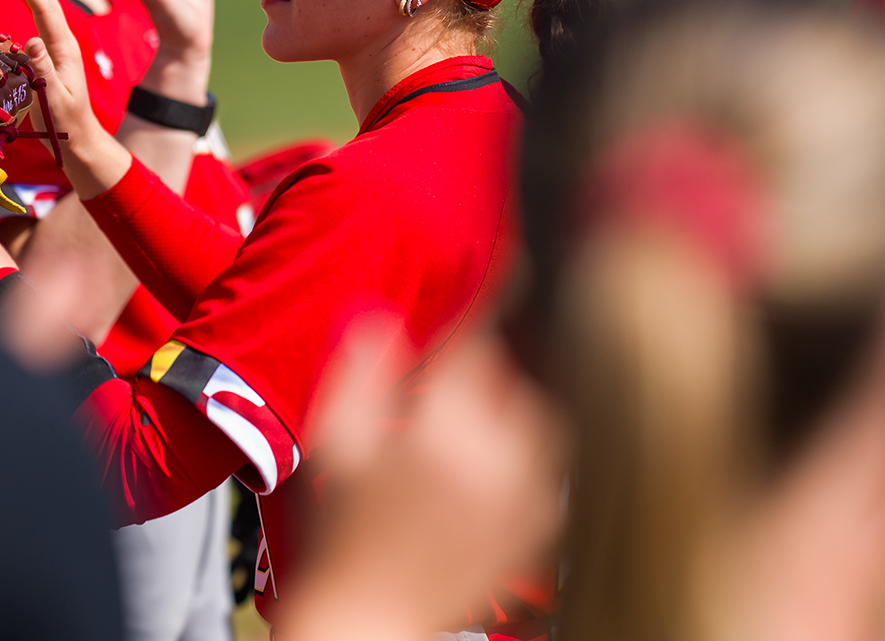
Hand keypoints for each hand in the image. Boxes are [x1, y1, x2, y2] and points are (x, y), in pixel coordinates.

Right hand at [12, 0, 131, 197]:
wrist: (81, 143)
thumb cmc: (67, 126)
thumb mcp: (56, 101)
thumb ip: (44, 70)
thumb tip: (31, 39)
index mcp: (63, 50)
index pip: (44, 9)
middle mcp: (60, 44)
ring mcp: (55, 50)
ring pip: (41, 6)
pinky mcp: (49, 58)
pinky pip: (38, 21)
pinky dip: (31, 1)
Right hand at [280, 319, 563, 640]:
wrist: (372, 613)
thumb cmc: (343, 533)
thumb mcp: (334, 443)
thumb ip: (358, 373)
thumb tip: (378, 320)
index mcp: (443, 435)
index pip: (479, 346)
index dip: (485, 306)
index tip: (494, 278)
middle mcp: (496, 463)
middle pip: (513, 379)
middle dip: (484, 369)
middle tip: (449, 381)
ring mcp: (524, 497)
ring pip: (540, 418)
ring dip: (511, 405)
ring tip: (468, 421)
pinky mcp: (538, 526)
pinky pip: (549, 464)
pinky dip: (527, 450)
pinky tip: (484, 463)